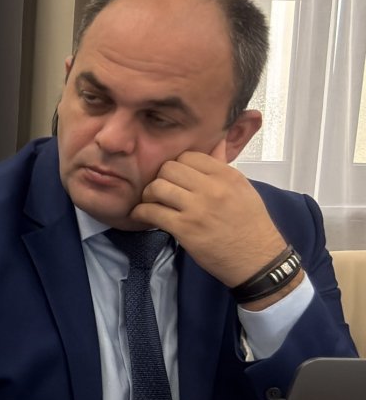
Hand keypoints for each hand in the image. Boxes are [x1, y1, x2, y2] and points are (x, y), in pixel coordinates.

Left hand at [131, 144, 286, 292]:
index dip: (177, 166)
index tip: (174, 178)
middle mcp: (212, 188)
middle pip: (169, 168)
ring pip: (157, 187)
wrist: (258, 259)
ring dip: (148, 195)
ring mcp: (197, 208)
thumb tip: (215, 140)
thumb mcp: (243, 189)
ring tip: (151, 203)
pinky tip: (142, 216)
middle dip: (160, 178)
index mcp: (227, 176)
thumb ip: (223, 167)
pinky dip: (141, 213)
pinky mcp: (185, 228)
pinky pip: (151, 212)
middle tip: (160, 191)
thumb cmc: (251, 225)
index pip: (188, 156)